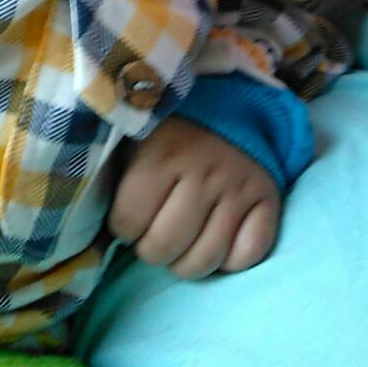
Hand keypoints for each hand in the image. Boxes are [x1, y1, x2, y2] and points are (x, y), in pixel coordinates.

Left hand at [108, 117, 280, 278]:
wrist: (231, 103)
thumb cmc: (172, 129)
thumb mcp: (137, 137)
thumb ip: (118, 176)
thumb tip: (99, 233)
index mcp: (163, 154)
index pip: (129, 221)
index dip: (122, 228)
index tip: (127, 220)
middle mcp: (203, 173)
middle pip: (165, 246)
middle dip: (151, 251)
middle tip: (152, 238)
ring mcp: (238, 189)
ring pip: (206, 260)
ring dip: (186, 263)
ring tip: (179, 246)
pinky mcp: (268, 200)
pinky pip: (248, 255)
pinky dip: (229, 261)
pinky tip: (214, 243)